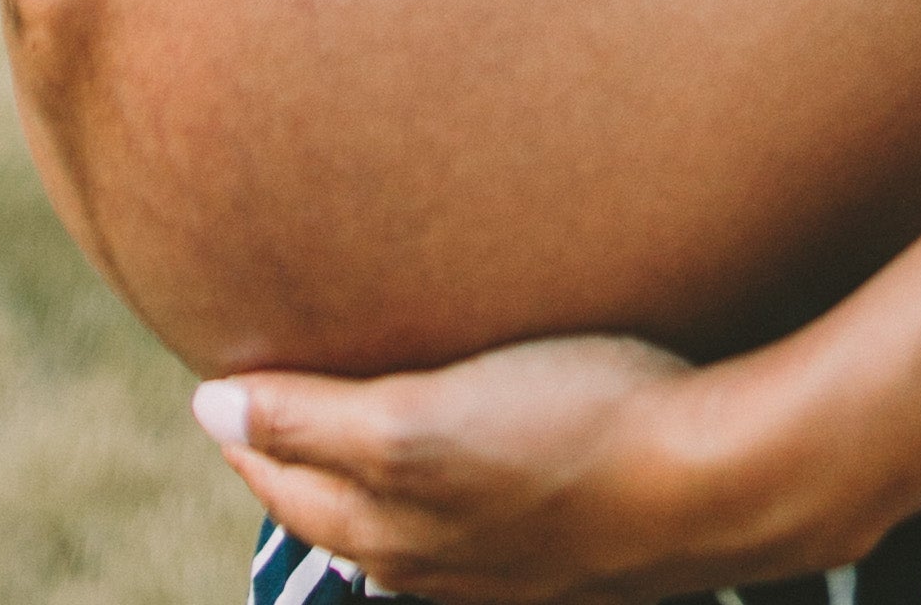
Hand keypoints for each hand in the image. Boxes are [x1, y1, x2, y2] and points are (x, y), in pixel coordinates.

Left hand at [193, 330, 832, 604]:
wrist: (712, 483)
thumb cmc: (572, 433)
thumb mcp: (424, 423)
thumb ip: (313, 422)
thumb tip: (208, 409)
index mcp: (386, 529)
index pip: (279, 474)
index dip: (247, 417)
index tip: (227, 358)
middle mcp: (430, 561)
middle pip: (331, 501)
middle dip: (294, 443)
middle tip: (276, 371)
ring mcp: (497, 562)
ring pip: (399, 513)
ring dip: (365, 462)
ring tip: (355, 398)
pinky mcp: (555, 542)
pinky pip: (465, 516)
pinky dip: (435, 481)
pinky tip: (463, 446)